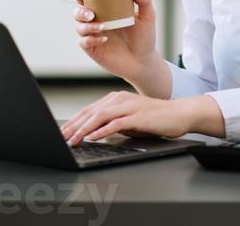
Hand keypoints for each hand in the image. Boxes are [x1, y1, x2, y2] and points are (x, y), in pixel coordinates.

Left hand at [61, 90, 192, 144]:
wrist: (178, 114)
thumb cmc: (154, 118)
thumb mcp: (128, 121)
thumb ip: (111, 123)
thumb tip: (92, 134)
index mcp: (116, 99)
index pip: (89, 110)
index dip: (73, 122)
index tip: (61, 133)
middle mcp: (120, 99)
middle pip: (91, 112)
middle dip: (73, 126)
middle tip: (60, 138)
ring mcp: (129, 106)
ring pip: (100, 116)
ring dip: (84, 129)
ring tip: (72, 140)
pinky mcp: (138, 115)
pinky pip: (117, 123)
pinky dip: (103, 130)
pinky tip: (93, 137)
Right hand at [73, 0, 157, 82]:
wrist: (143, 61)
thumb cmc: (144, 37)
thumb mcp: (148, 17)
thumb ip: (145, 1)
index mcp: (107, 10)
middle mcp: (98, 21)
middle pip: (78, 13)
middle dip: (80, 11)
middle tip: (91, 14)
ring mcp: (94, 36)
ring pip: (80, 27)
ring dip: (87, 26)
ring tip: (103, 27)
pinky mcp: (94, 50)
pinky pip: (84, 43)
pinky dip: (91, 39)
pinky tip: (104, 39)